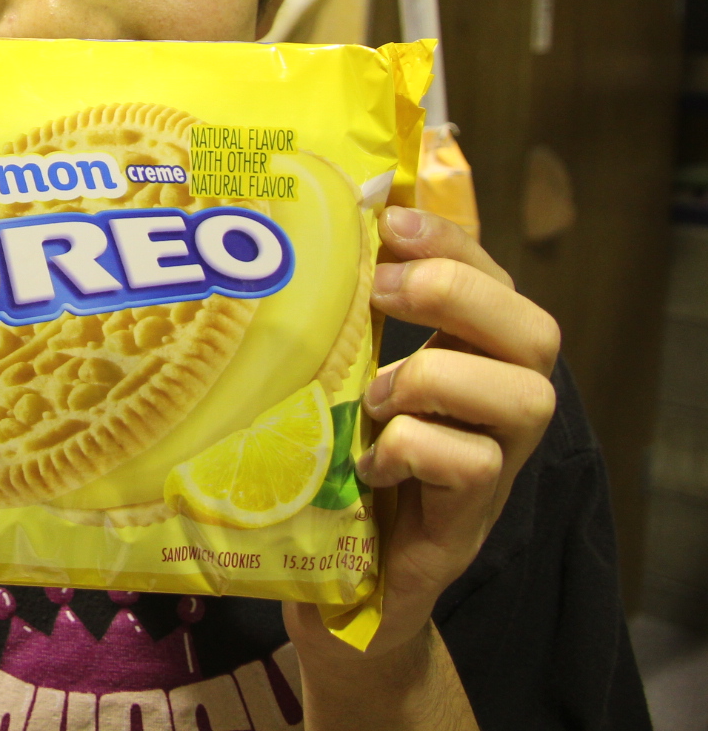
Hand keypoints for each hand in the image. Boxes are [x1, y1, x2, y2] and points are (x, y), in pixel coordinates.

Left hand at [288, 206, 558, 664]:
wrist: (340, 592)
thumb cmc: (331, 471)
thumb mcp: (333, 384)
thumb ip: (335, 327)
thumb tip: (276, 244)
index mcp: (466, 360)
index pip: (492, 280)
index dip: (451, 242)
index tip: (388, 220)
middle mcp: (495, 408)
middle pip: (536, 331)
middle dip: (460, 294)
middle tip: (384, 292)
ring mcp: (494, 466)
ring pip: (529, 397)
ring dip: (439, 377)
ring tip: (375, 395)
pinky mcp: (471, 520)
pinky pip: (477, 465)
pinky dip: (418, 450)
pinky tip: (370, 463)